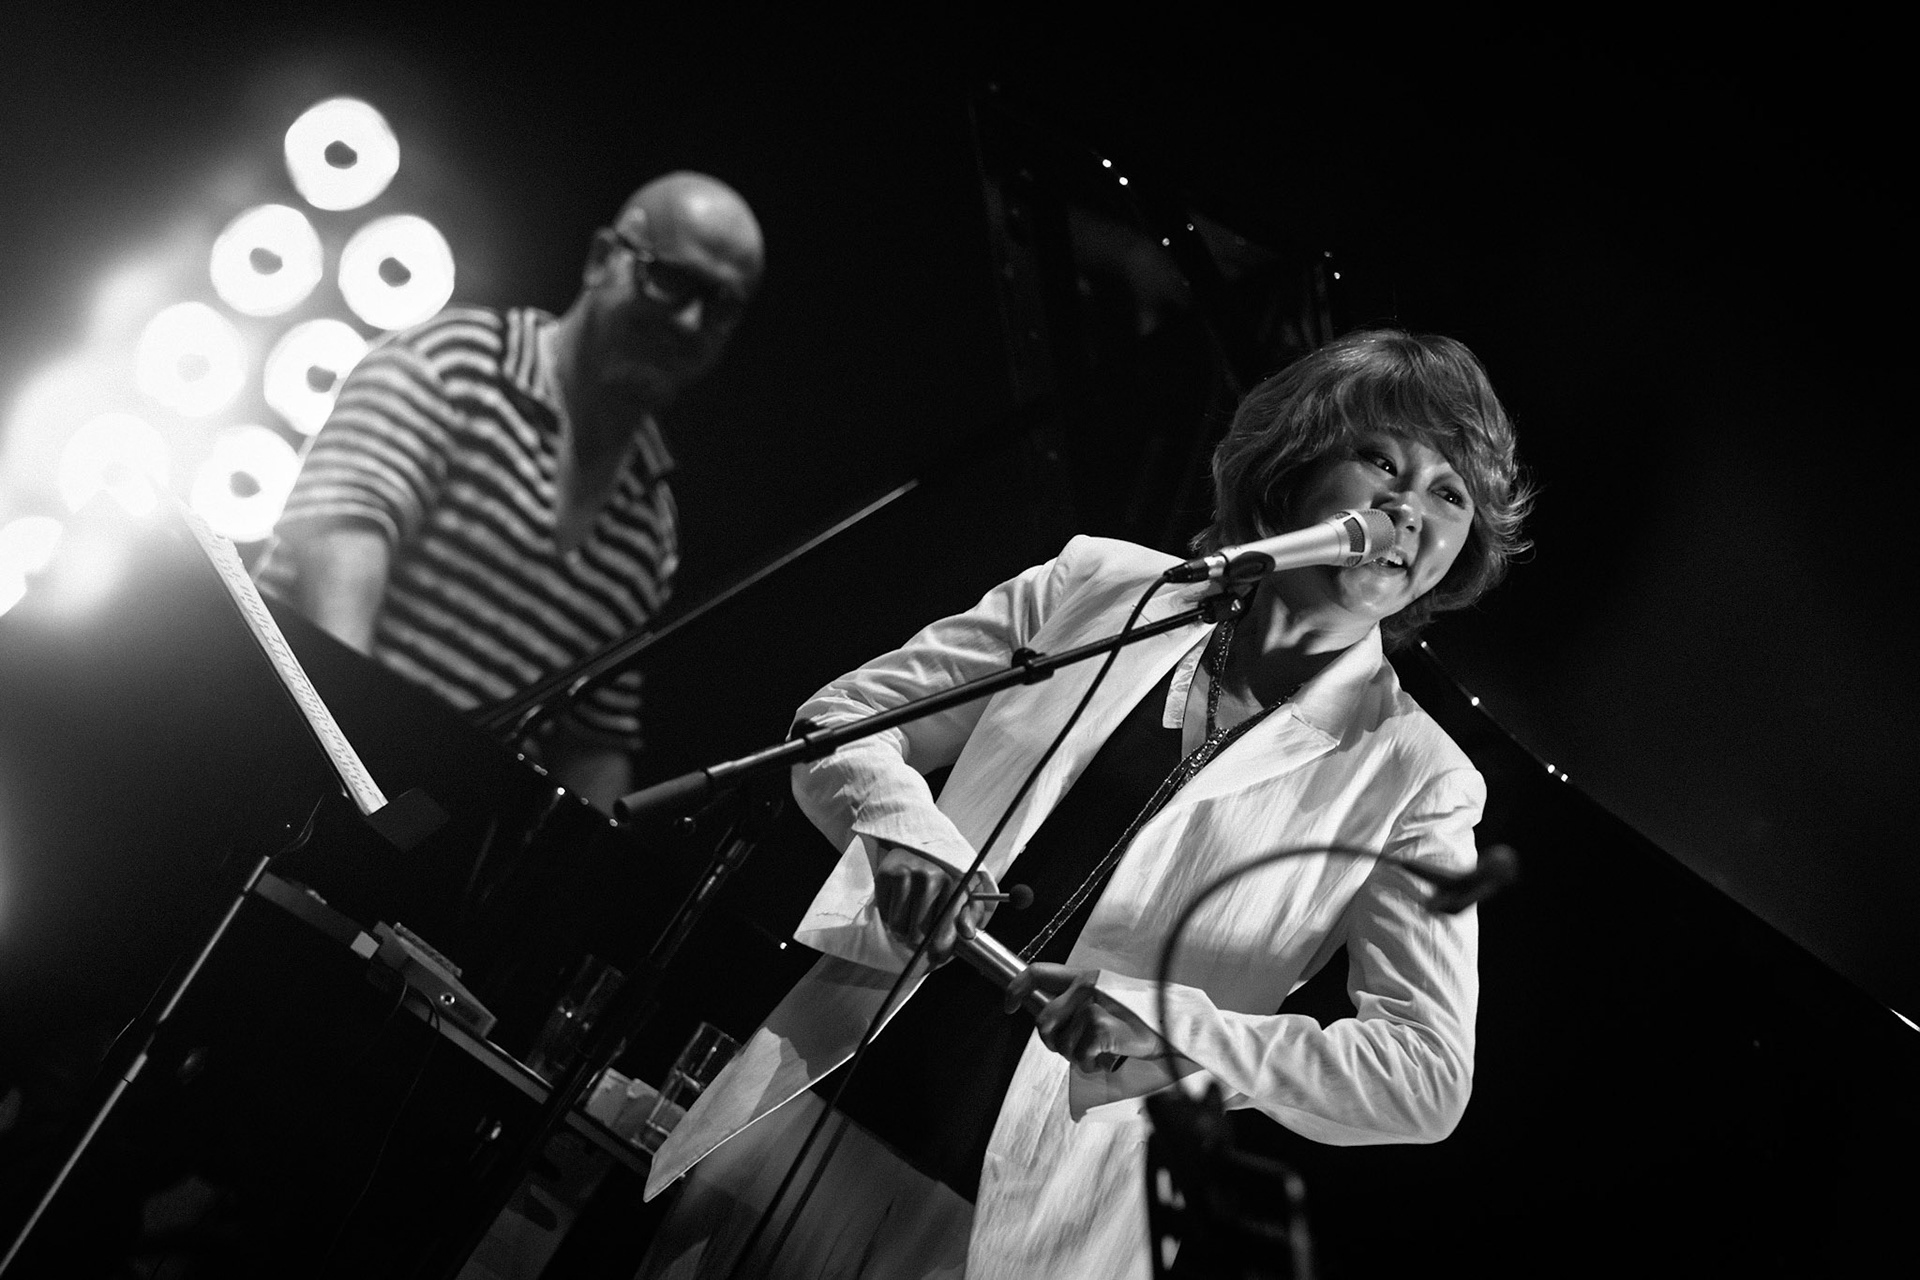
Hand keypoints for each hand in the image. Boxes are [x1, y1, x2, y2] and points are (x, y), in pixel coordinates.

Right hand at [872, 844, 997, 966]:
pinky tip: (898, 906)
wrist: (915, 850)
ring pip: (899, 927)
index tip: (937, 954)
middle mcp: (932, 876)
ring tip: (909, 918)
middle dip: (919, 941)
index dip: (941, 948)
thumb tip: (968, 932)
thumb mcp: (966, 894)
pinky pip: (885, 914)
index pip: (946, 927)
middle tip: (920, 935)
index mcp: (955, 882)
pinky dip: (890, 918)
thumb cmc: (943, 878)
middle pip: (919, 933)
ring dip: (902, 931)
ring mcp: (907, 874)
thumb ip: (972, 914)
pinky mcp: (886, 874)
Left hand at [1004, 963, 1162, 1072]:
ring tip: (1097, 1052)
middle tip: (1073, 1049)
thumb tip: (1047, 1020)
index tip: (1008, 1005)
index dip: (1016, 989)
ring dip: (1075, 1056)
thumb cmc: (1139, 1017)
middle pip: (1044, 1021)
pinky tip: (1105, 1058)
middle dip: (1053, 1043)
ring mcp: (1094, 1005)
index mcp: (1084, 976)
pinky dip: (1090, 1064)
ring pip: (1061, 1043)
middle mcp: (1086, 986)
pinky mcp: (1102, 1026)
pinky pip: (1079, 1054)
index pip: (1038, 972)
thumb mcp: (1106, 1000)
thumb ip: (1075, 1003)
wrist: (1172, 1026)